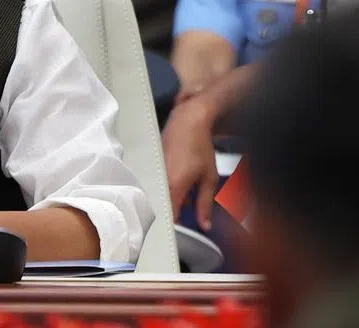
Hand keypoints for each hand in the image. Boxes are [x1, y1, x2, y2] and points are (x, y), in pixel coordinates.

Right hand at [162, 95, 219, 230]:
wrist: (188, 122)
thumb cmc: (199, 147)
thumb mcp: (208, 179)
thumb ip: (205, 205)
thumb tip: (204, 225)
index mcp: (173, 187)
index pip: (169, 218)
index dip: (175, 230)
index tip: (182, 236)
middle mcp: (158, 181)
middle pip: (160, 209)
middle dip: (173, 216)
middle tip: (185, 218)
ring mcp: (152, 173)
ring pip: (158, 197)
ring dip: (171, 202)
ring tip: (186, 199)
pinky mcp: (150, 166)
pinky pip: (156, 185)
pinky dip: (167, 190)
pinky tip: (181, 187)